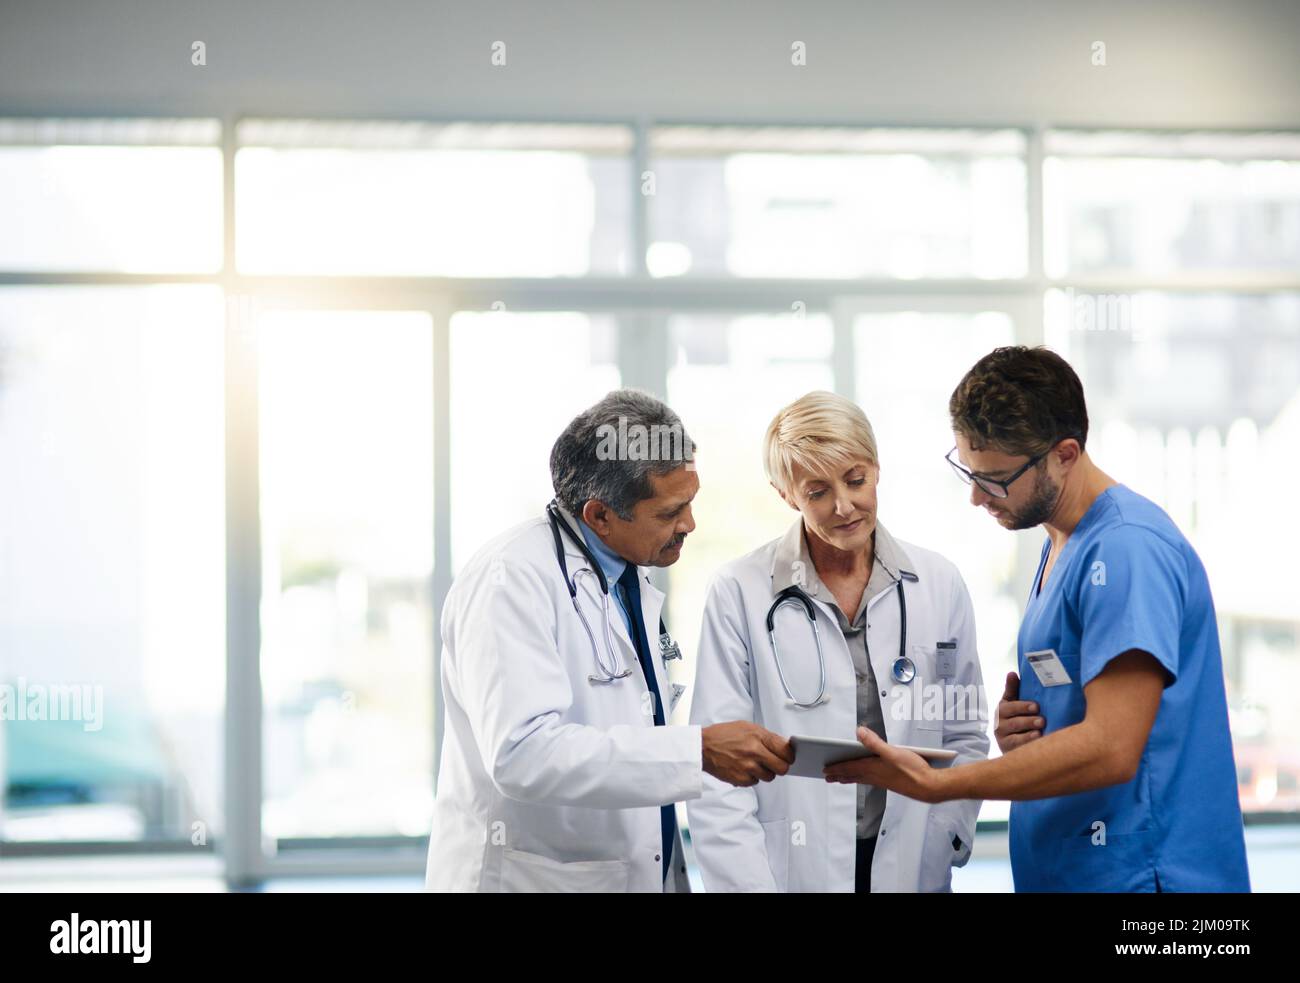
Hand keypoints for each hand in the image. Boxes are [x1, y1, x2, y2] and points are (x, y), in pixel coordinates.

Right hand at [702, 722, 793, 786]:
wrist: (703, 747)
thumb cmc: (723, 735)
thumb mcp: (747, 727)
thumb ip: (767, 736)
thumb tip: (784, 745)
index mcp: (757, 737)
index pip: (785, 750)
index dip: (789, 755)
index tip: (788, 756)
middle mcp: (754, 752)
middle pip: (782, 768)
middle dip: (781, 766)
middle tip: (775, 763)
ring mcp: (747, 767)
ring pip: (770, 777)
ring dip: (765, 772)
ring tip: (754, 763)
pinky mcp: (741, 779)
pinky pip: (756, 782)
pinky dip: (752, 777)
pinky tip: (744, 768)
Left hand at [823, 726, 947, 803]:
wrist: (929, 787)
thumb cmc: (913, 770)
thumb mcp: (893, 751)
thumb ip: (874, 742)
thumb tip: (858, 732)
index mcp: (872, 768)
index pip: (849, 767)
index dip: (836, 767)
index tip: (825, 770)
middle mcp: (875, 776)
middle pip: (852, 775)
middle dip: (838, 775)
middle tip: (827, 777)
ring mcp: (882, 781)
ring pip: (860, 779)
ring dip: (849, 778)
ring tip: (840, 779)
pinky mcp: (890, 782)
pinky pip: (869, 781)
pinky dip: (861, 779)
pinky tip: (866, 778)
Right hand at [994, 671, 1043, 752]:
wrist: (1009, 742)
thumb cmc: (1015, 717)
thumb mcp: (1012, 703)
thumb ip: (1012, 689)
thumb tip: (1012, 673)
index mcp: (1002, 709)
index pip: (1010, 706)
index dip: (1022, 706)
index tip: (1036, 706)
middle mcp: (999, 723)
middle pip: (1013, 721)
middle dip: (1028, 720)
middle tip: (1042, 719)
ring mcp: (1002, 737)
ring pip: (1015, 735)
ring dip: (1029, 732)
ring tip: (1041, 730)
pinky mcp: (1006, 748)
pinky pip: (1017, 746)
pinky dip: (1027, 743)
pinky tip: (1037, 740)